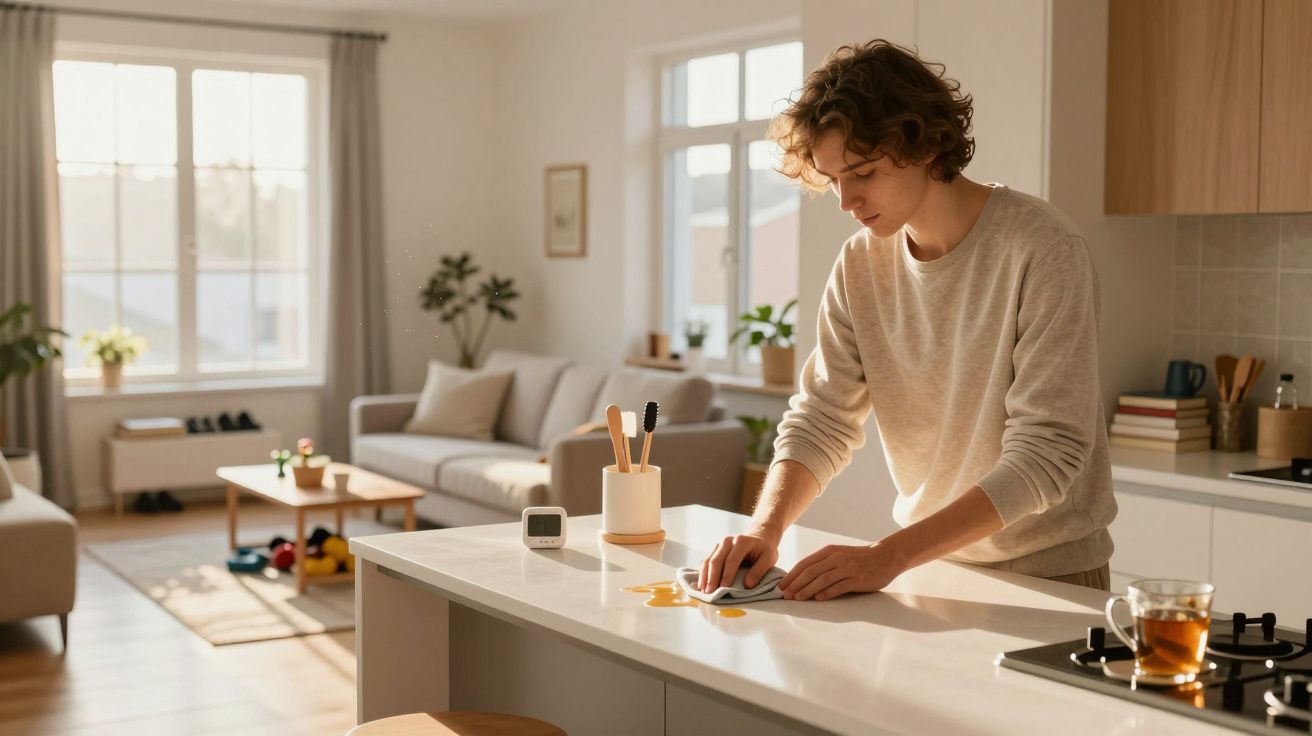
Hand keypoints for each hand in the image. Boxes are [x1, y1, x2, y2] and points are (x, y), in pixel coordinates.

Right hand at [697, 529, 779, 592]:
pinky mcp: (716, 549)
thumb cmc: (764, 549)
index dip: (726, 575)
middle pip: (716, 560)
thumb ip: (758, 571)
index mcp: (742, 541)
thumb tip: (747, 586)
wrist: (759, 537)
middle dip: (712, 578)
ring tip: (703, 591)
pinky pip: (707, 561)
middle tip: (709, 593)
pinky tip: (701, 584)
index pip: (731, 560)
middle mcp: (728, 541)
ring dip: (704, 576)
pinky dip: (703, 573)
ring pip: (709, 560)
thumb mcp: (769, 559)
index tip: (723, 589)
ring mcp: (720, 544)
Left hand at [779, 542, 906, 600]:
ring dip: (807, 590)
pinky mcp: (857, 579)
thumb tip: (801, 578)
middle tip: (785, 595)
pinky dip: (827, 593)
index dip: (791, 575)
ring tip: (797, 598)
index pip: (805, 564)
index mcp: (829, 551)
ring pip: (822, 580)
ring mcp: (847, 568)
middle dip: (795, 584)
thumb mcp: (839, 555)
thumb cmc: (859, 558)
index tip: (781, 586)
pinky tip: (818, 599)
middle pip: (810, 572)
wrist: (886, 556)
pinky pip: (839, 587)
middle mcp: (836, 558)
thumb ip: (823, 564)